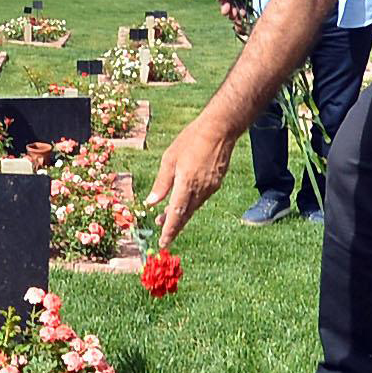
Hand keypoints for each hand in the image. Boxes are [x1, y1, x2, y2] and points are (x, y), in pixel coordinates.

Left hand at [143, 114, 235, 249]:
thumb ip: (161, 183)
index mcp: (186, 184)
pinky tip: (184, 202)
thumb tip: (151, 202)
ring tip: (167, 217)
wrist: (220, 130)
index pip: (176, 214)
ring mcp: (210, 187)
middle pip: (185, 215)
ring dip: (181, 215)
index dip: (169, 230)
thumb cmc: (191, 139)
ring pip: (194, 208)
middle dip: (174, 226)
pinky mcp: (216, 183)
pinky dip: (190, 204)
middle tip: (163, 234)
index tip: (163, 243)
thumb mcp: (170, 158)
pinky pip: (201, 199)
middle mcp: (200, 190)